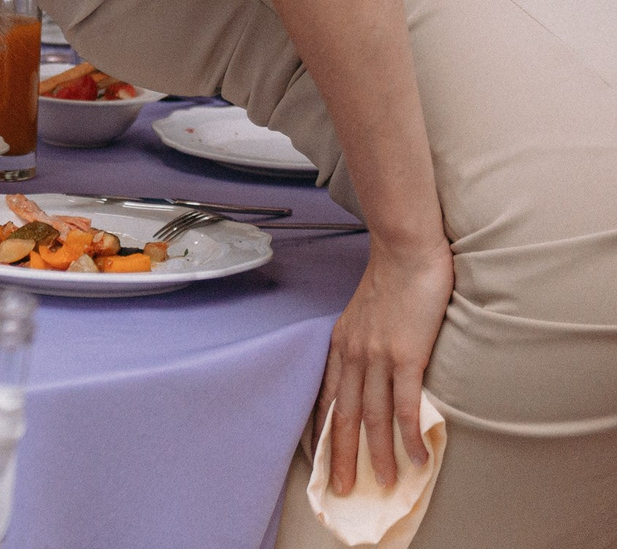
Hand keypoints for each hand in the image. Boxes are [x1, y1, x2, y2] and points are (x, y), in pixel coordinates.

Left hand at [318, 243, 451, 495]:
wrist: (405, 249)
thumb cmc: (393, 279)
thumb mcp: (365, 314)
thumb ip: (363, 342)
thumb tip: (371, 367)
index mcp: (341, 345)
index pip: (327, 397)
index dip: (323, 431)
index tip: (322, 459)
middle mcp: (352, 353)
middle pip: (344, 415)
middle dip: (340, 455)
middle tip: (340, 488)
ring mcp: (377, 356)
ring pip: (372, 416)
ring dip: (377, 454)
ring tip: (380, 483)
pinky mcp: (406, 355)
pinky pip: (404, 404)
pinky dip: (408, 435)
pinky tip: (416, 458)